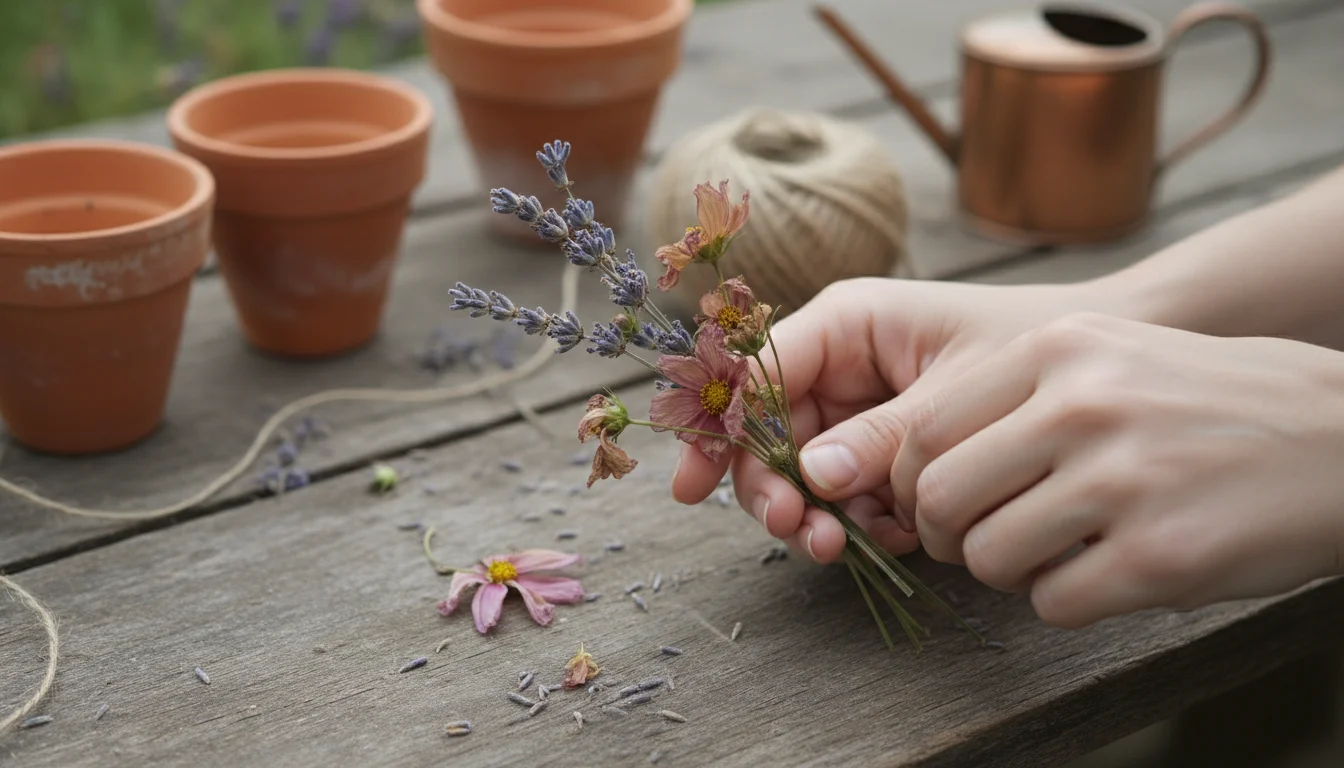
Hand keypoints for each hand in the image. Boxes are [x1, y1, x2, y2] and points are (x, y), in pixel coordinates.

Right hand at [670, 276, 1117, 561]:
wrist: (1103, 366)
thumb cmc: (1031, 350)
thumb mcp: (958, 391)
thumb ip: (886, 434)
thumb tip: (813, 476)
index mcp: (846, 325)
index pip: (753, 372)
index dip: (715, 427)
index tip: (692, 485)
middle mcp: (840, 368)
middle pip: (768, 433)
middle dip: (773, 488)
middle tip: (799, 532)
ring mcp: (859, 414)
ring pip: (802, 474)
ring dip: (816, 516)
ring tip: (842, 548)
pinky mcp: (883, 455)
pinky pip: (848, 497)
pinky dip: (861, 525)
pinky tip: (894, 536)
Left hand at [893, 313, 1343, 626]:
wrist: (1342, 438)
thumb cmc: (1209, 402)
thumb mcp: (1110, 356)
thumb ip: (1016, 394)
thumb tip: (914, 462)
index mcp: (1059, 349)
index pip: (924, 429)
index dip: (912, 481)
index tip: (940, 500)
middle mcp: (1082, 405)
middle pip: (939, 495)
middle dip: (945, 534)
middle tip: (978, 541)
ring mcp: (1122, 480)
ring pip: (987, 556)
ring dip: (1004, 572)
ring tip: (1050, 556)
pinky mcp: (1159, 555)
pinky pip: (1052, 603)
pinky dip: (1063, 602)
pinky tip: (1104, 575)